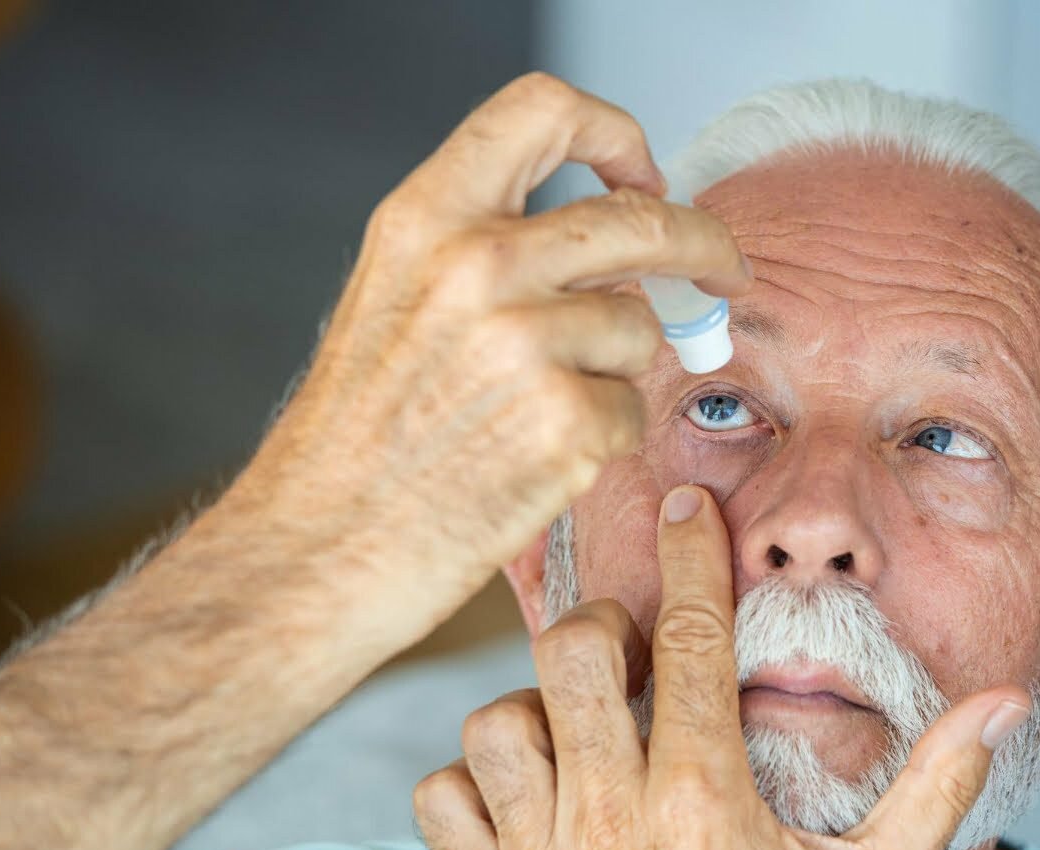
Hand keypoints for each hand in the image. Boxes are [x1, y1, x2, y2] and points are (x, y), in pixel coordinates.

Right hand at [228, 73, 752, 641]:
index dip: (613, 133)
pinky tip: (536, 462)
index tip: (643, 175)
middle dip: (703, 243)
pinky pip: (631, 409)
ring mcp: (525, 344)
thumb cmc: (356, 437)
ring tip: (537, 414)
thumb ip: (486, 251)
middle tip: (724, 269)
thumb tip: (609, 245)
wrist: (314, 549)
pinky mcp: (565, 424)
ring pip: (639, 327)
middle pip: (642, 219)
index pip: (542, 111)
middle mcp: (476, 265)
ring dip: (614, 370)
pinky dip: (602, 438)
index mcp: (426, 219)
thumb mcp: (396, 300)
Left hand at [414, 485, 1033, 849]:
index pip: (695, 641)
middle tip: (634, 656)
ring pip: (495, 722)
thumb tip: (1003, 702)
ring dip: (533, 714)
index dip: (693, 556)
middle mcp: (608, 820)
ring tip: (580, 740)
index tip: (687, 504)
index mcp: (704, 802)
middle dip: (602, 631)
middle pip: (572, 656)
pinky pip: (442, 799)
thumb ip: (931, 792)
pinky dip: (473, 787)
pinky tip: (527, 803)